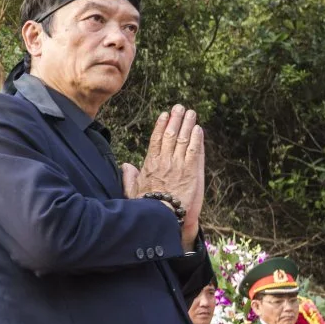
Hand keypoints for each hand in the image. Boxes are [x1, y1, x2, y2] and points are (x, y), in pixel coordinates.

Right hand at [122, 105, 204, 249]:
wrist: (161, 216)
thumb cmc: (146, 206)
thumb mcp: (131, 191)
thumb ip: (129, 177)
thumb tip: (126, 166)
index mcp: (150, 164)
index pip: (156, 139)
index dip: (161, 125)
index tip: (164, 115)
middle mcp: (164, 161)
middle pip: (170, 135)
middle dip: (175, 119)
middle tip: (180, 108)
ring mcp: (178, 165)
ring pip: (183, 139)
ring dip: (187, 124)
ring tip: (191, 113)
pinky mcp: (190, 171)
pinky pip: (194, 151)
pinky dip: (196, 139)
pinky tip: (198, 129)